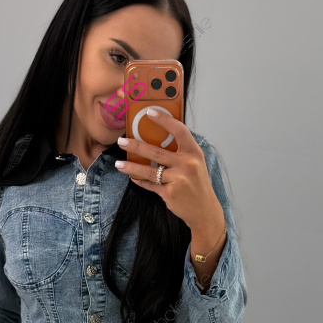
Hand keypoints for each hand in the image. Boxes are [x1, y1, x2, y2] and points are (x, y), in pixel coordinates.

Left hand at [114, 111, 220, 230]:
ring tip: (118, 164)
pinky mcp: (170, 193)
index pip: (179, 130)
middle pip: (156, 151)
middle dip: (136, 146)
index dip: (164, 120)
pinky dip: (140, 181)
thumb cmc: (197, 185)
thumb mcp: (195, 164)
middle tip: (121, 141)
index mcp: (194, 152)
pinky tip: (132, 177)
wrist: (204, 210)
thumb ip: (180, 152)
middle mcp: (186, 164)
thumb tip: (157, 140)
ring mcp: (178, 179)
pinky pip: (150, 184)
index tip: (150, 112)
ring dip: (131, 167)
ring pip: (149, 171)